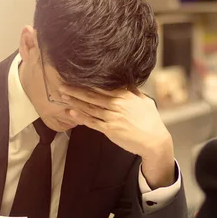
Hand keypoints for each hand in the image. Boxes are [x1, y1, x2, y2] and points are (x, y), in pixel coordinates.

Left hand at [59, 86, 175, 187]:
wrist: (154, 141)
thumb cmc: (151, 121)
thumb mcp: (144, 101)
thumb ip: (133, 91)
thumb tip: (126, 82)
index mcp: (125, 96)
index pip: (103, 86)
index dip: (88, 81)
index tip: (77, 77)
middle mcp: (117, 105)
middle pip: (92, 95)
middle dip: (76, 90)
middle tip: (62, 85)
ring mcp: (112, 117)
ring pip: (89, 108)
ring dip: (75, 102)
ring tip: (63, 96)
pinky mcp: (109, 130)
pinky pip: (92, 122)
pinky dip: (81, 117)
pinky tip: (71, 112)